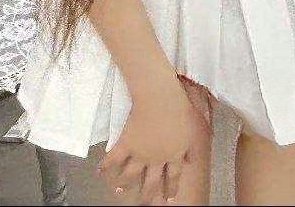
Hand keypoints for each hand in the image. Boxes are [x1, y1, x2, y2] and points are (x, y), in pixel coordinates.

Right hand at [96, 73, 202, 203]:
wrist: (160, 99)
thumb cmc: (180, 107)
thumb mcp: (194, 127)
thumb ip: (193, 146)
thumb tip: (193, 160)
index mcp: (175, 154)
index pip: (174, 176)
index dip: (171, 188)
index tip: (168, 199)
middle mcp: (157, 158)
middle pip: (152, 181)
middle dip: (148, 193)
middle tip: (143, 202)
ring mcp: (141, 153)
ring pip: (131, 174)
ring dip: (124, 183)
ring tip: (119, 190)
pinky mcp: (127, 143)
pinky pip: (115, 158)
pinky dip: (106, 165)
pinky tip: (100, 171)